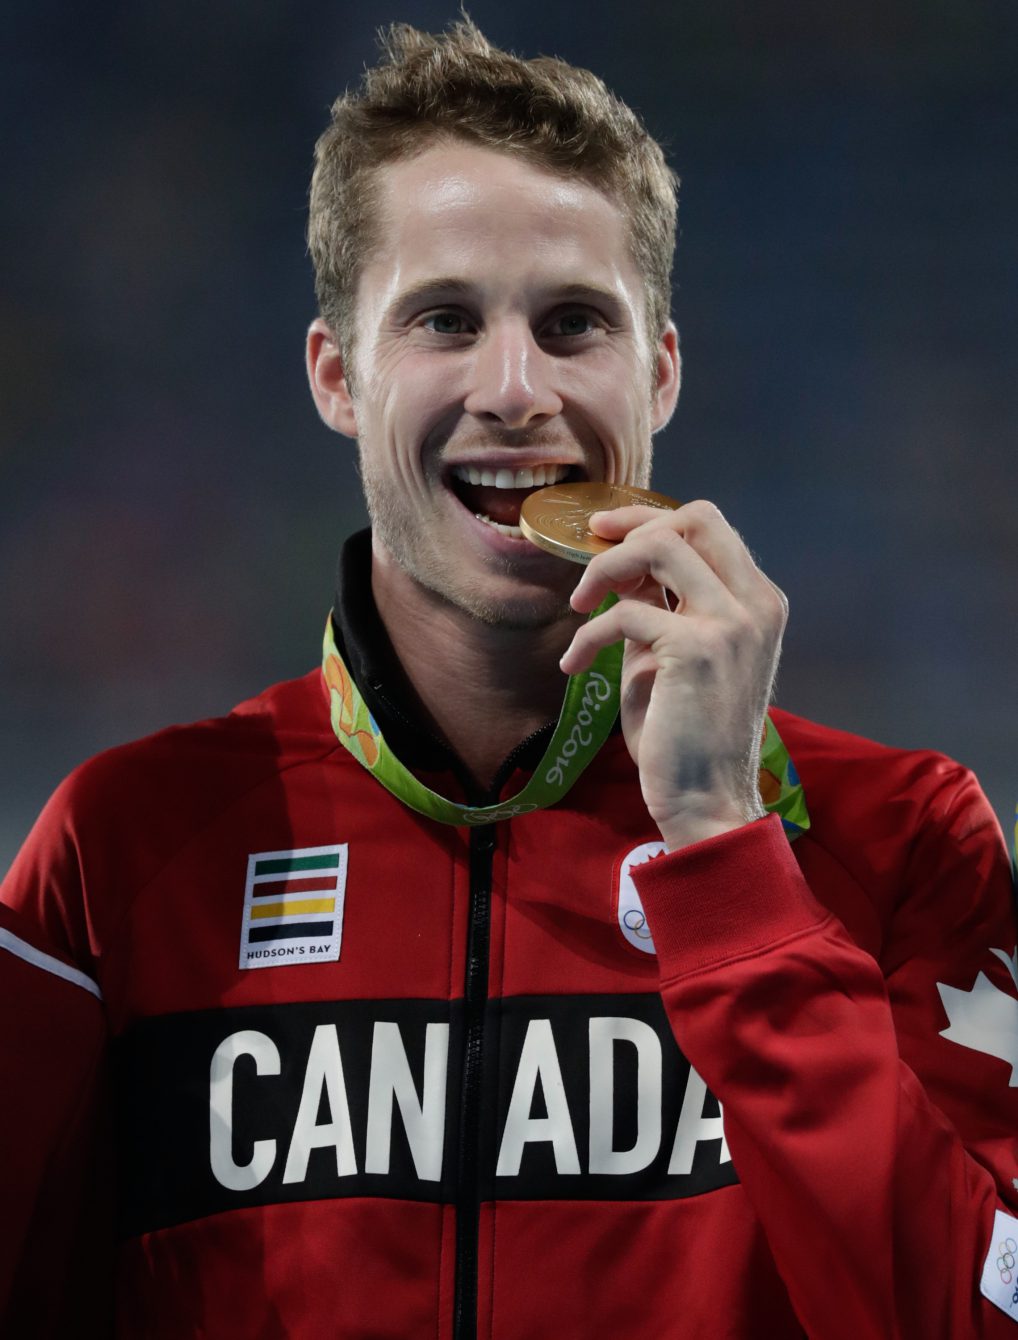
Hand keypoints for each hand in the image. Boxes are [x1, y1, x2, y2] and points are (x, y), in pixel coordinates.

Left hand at [559, 500, 787, 850]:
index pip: (709, 527)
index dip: (651, 519)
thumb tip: (621, 570)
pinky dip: (589, 635)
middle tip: (590, 553)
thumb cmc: (687, 737)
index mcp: (759, 603)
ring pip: (660, 546)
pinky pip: (626, 614)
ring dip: (605, 568)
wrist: (707, 801)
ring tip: (579, 606)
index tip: (606, 532)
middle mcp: (755, 604)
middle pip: (695, 517)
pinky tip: (575, 665)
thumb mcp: (672, 657)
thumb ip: (659, 609)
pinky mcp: (697, 649)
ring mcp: (732, 623)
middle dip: (632, 525)